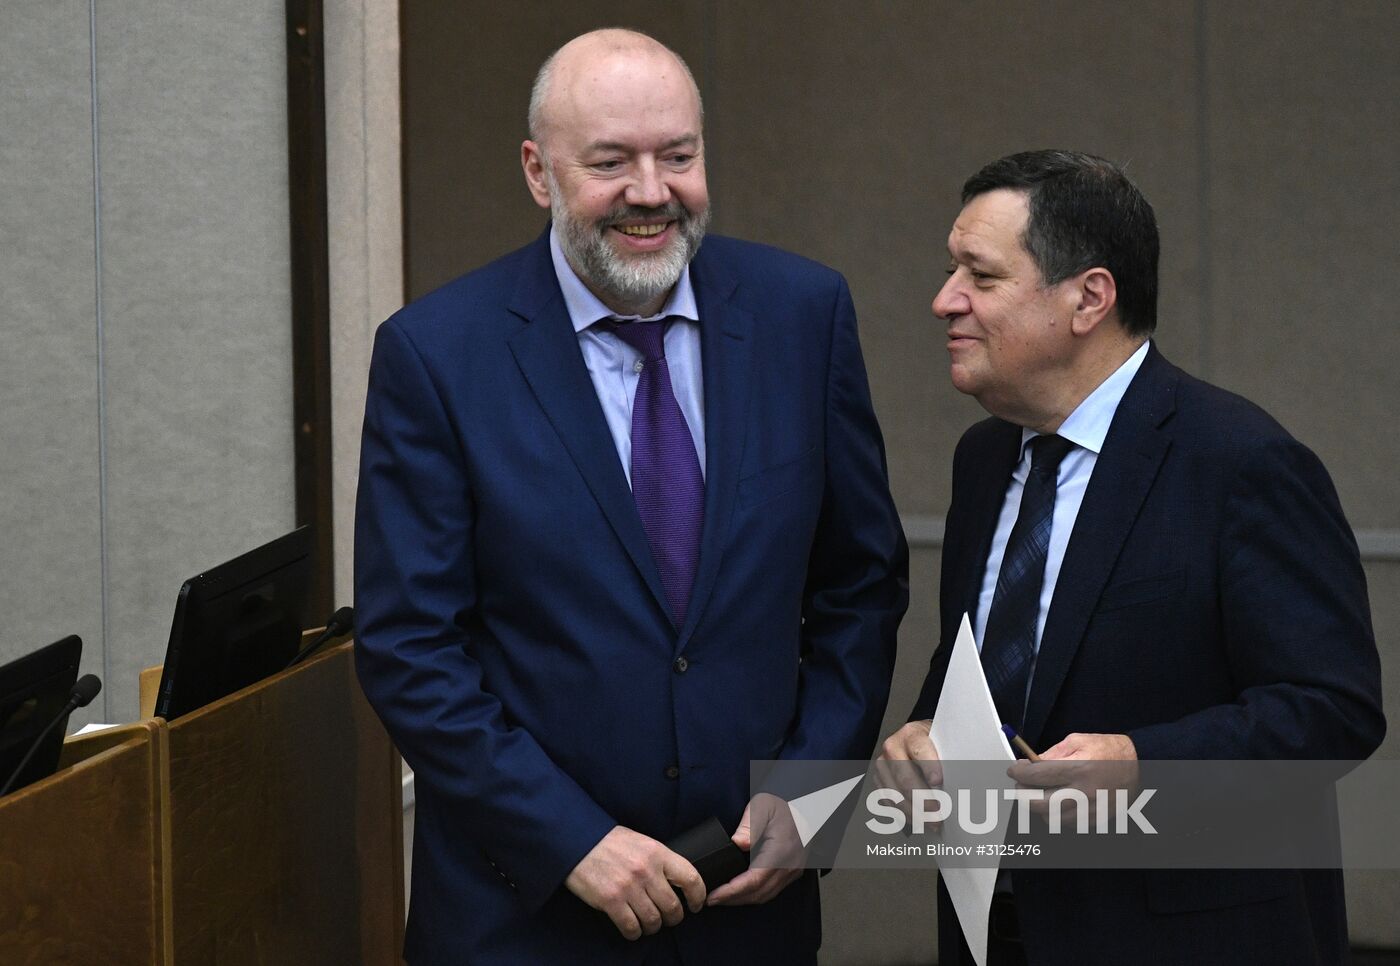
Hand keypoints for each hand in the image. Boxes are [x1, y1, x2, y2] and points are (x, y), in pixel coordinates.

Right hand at [565, 826, 704, 939]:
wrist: (577, 841)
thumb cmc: (609, 842)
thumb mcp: (641, 842)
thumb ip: (659, 860)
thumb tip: (675, 881)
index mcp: (657, 852)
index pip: (690, 878)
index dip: (698, 896)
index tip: (696, 905)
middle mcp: (646, 870)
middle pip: (673, 906)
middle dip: (674, 918)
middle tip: (668, 919)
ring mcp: (628, 887)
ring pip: (653, 920)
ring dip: (653, 927)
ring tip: (649, 924)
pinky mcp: (611, 900)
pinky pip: (631, 927)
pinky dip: (634, 933)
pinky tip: (633, 929)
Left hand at [708, 794, 803, 905]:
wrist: (804, 804)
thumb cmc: (782, 803)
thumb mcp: (762, 806)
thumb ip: (749, 825)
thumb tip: (737, 843)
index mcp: (781, 850)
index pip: (754, 880)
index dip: (732, 891)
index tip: (713, 896)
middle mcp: (790, 865)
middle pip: (758, 893)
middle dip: (733, 899)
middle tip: (711, 900)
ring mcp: (793, 871)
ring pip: (766, 895)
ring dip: (742, 900)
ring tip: (721, 898)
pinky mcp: (793, 872)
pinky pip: (772, 890)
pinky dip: (754, 894)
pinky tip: (740, 892)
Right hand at [875, 720, 942, 819]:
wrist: (916, 739)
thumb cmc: (933, 743)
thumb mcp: (942, 741)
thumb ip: (948, 757)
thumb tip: (959, 780)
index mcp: (911, 734)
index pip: (919, 750)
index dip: (929, 766)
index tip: (938, 781)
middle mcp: (892, 747)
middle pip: (905, 778)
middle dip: (923, 800)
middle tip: (938, 814)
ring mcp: (882, 763)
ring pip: (895, 794)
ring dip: (914, 813)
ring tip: (931, 822)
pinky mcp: (879, 778)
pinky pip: (888, 801)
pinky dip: (903, 814)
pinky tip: (918, 819)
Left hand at [1007, 732, 1138, 826]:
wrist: (1140, 765)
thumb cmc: (1109, 750)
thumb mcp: (1078, 740)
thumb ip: (1052, 753)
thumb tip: (1031, 764)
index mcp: (1078, 768)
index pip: (1035, 776)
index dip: (1018, 773)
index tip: (1014, 770)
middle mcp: (1083, 792)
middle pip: (1038, 803)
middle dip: (1023, 793)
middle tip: (1022, 784)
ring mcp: (1090, 809)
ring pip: (1051, 818)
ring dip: (1040, 807)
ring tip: (1041, 793)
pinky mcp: (1096, 819)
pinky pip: (1067, 824)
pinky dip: (1057, 816)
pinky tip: (1059, 802)